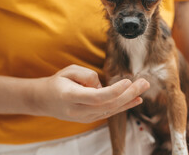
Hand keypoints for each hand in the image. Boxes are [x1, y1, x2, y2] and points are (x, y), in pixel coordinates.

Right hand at [32, 65, 149, 122]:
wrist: (45, 100)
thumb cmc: (57, 82)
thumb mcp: (68, 71)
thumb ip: (87, 75)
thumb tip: (103, 84)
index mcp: (70, 96)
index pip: (97, 97)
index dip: (114, 91)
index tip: (128, 81)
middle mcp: (78, 110)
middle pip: (108, 104)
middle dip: (129, 94)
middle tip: (144, 83)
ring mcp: (84, 117)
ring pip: (111, 110)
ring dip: (130, 99)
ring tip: (144, 87)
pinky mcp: (90, 118)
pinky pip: (109, 112)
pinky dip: (124, 106)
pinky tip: (136, 100)